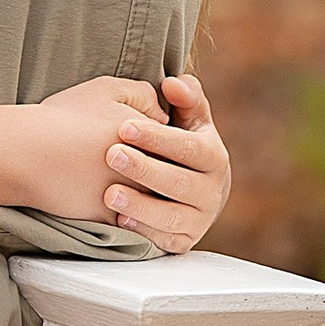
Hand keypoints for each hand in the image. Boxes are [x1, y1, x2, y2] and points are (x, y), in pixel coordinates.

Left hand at [103, 69, 229, 253]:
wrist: (189, 192)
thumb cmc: (181, 148)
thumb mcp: (188, 120)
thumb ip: (185, 98)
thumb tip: (173, 83)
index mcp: (214, 157)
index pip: (189, 147)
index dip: (158, 137)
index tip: (125, 127)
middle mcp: (213, 191)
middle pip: (179, 182)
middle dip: (144, 169)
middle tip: (112, 155)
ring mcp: (199, 220)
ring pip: (171, 216)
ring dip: (140, 205)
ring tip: (110, 194)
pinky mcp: (184, 242)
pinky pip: (164, 240)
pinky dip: (143, 231)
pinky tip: (119, 220)